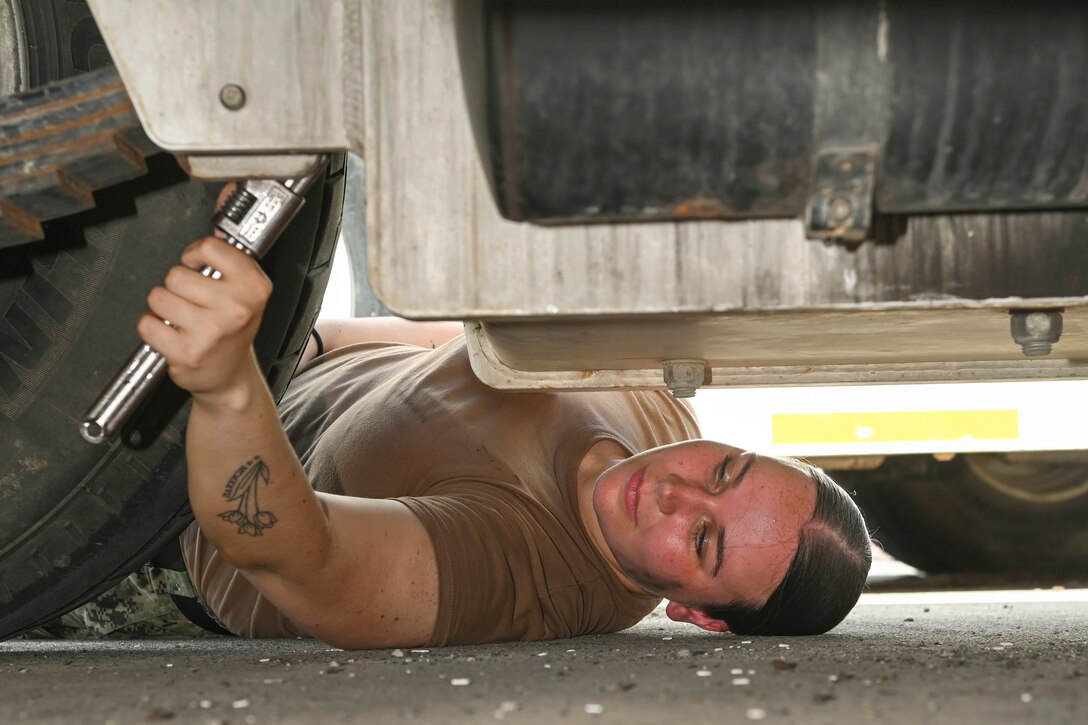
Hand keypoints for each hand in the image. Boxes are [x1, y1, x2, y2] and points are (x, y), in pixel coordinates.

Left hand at [137, 234, 271, 405]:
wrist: (229, 376)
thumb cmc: (232, 328)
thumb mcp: (243, 286)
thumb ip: (229, 248)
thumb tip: (227, 191)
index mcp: (255, 286)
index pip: (209, 247)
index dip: (195, 256)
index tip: (200, 268)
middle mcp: (238, 308)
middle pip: (177, 274)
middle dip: (177, 287)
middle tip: (194, 304)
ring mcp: (213, 332)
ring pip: (159, 297)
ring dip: (163, 309)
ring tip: (183, 321)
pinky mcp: (188, 352)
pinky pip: (147, 324)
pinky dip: (152, 330)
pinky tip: (171, 336)